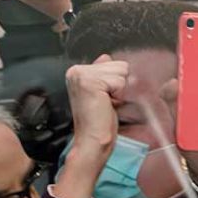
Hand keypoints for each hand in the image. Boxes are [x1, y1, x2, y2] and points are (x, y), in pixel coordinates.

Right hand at [57, 56, 129, 197]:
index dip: (116, 83)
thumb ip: (104, 73)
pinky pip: (120, 81)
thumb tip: (107, 56)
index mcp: (77, 71)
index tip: (104, 99)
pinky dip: (120, 95)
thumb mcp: (103, 93)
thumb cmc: (99, 122)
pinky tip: (108, 105)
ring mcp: (82, 75)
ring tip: (106, 104)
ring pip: (121, 72)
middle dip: (119, 86)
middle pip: (119, 65)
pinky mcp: (91, 82)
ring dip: (120, 91)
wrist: (92, 141)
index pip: (112, 62)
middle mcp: (76, 70)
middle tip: (106, 102)